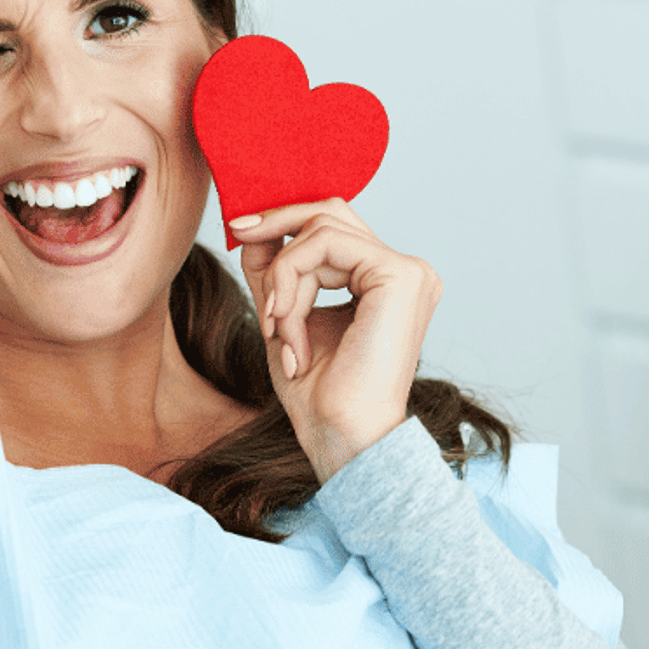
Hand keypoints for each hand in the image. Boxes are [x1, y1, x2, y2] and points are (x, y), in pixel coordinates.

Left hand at [234, 200, 440, 483]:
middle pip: (331, 213)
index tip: (240, 229)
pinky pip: (323, 245)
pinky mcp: (399, 275)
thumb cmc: (317, 392)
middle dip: (278, 226)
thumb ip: (276, 269)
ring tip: (278, 329)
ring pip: (320, 232)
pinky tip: (287, 327)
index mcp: (387, 283)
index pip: (333, 228)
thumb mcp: (285, 315)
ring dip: (283, 279)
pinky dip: (291, 282)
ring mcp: (408, 271)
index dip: (285, 222)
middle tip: (239, 236)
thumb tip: (254, 225)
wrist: (341, 436)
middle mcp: (406, 272)